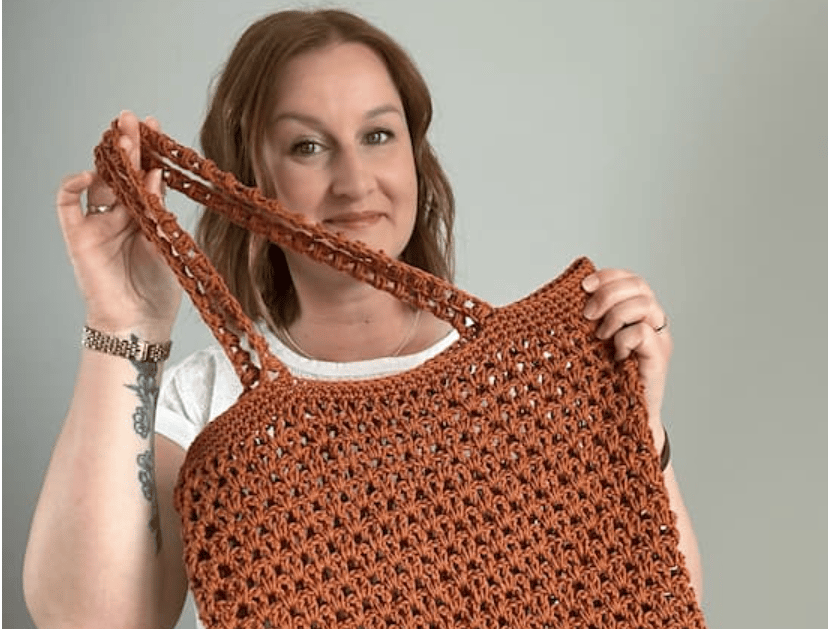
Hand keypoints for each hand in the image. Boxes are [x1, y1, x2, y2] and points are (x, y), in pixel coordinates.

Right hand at [56, 111, 181, 339]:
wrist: (139, 323)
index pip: (145, 177)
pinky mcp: (78, 236)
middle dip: (128, 145)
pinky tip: (90, 173)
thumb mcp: (169, 244)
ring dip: (108, 158)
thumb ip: (160, 211)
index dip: (149, 154)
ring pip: (99, 181)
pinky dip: (73, 185)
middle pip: (122, 173)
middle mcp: (121, 216)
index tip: (157, 129)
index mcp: (146, 217)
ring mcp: (98, 224)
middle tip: (135, 120)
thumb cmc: (158, 291)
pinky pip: (67, 204)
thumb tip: (156, 176)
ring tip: (122, 136)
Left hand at [582, 268, 670, 447]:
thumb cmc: (601, 383)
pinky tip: (615, 355)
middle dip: (607, 294)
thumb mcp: (589, 344)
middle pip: (640, 286)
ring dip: (615, 315)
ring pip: (644, 304)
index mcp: (637, 315)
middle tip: (587, 316)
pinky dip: (624, 339)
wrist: (620, 423)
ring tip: (599, 337)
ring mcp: (659, 341)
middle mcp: (652, 324)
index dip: (609, 276)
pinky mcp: (658, 360)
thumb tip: (559, 298)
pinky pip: (643, 332)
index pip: (631, 279)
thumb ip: (587, 321)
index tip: (583, 286)